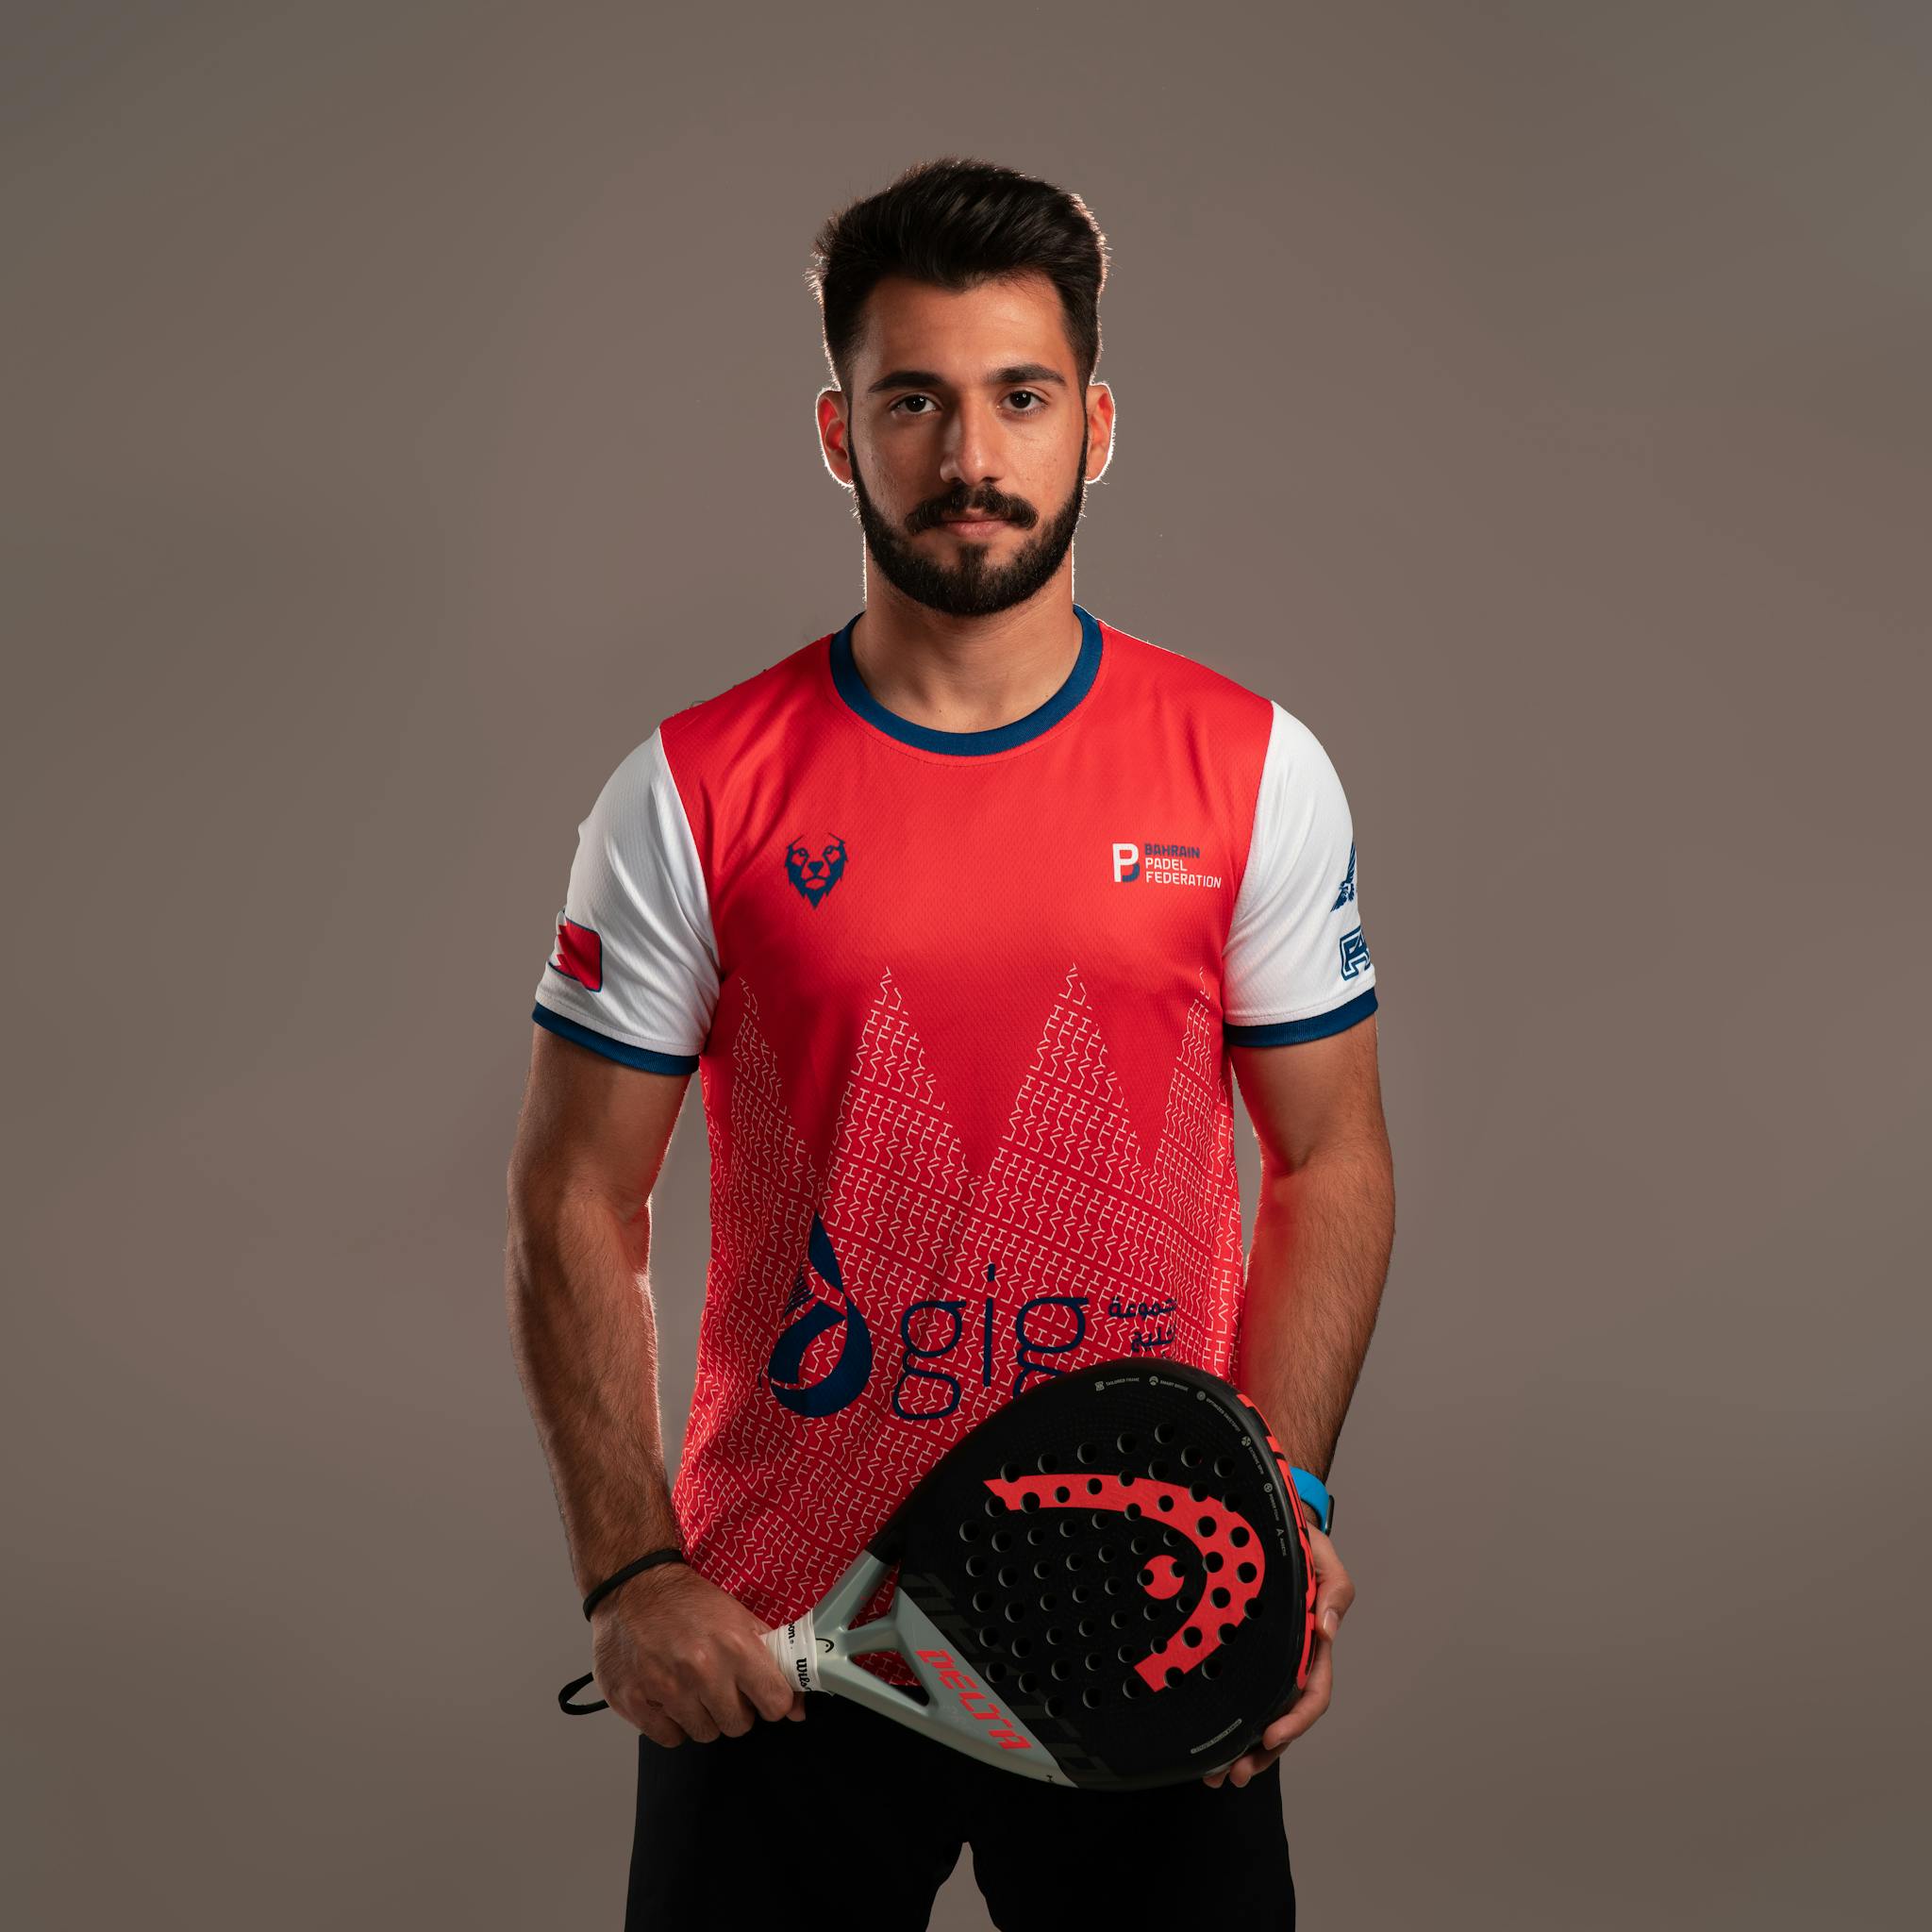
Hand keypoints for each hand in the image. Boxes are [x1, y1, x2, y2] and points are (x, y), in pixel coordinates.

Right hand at [587, 1562, 806, 1745]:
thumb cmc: (688, 1601)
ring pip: (704, 1733)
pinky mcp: (635, 1701)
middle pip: (738, 1725)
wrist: (633, 1587)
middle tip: (720, 1685)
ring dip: (702, 1715)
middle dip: (734, 1709)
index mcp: (735, 1647)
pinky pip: (669, 1738)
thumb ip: (772, 1661)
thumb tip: (797, 1710)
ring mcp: (666, 1689)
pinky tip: (668, 1695)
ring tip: (691, 1685)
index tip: (762, 1694)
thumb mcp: (739, 1618)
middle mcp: (702, 1671)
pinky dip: (671, 1722)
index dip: (771, 1700)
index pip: (775, 1703)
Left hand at [1203, 1522, 1353, 1788]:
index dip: (1295, 1720)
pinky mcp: (1243, 1655)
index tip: (1270, 1737)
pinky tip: (1209, 1745)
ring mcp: (1267, 1662)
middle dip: (1262, 1752)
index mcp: (1314, 1644)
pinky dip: (1228, 1724)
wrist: (1275, 1526)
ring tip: (1218, 1775)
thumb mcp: (1325, 1560)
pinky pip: (1239, 1695)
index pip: (1312, 1694)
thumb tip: (1328, 1630)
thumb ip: (1334, 1593)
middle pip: (1283, 1719)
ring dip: (1242, 1750)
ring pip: (1259, 1717)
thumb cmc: (1303, 1544)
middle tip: (1234, 1774)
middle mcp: (1292, 1660)